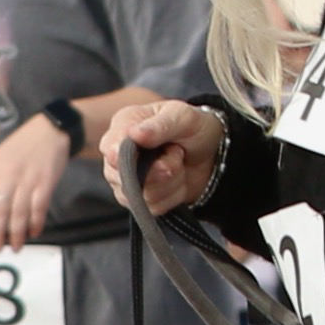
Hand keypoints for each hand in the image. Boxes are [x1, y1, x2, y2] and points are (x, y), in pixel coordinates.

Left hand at [0, 111, 74, 249]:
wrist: (49, 132)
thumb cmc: (21, 147)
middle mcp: (8, 176)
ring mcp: (28, 180)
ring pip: (18, 212)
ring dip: (16, 233)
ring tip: (15, 247)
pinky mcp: (45, 183)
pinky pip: (38, 208)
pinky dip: (35, 222)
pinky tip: (33, 233)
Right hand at [96, 96, 223, 210]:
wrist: (213, 151)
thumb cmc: (192, 127)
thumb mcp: (182, 117)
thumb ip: (160, 125)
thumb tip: (135, 135)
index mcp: (122, 127)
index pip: (111, 150)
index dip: (129, 160)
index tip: (153, 155)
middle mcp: (117, 155)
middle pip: (125, 179)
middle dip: (161, 169)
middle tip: (177, 152)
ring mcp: (125, 181)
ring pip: (142, 196)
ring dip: (171, 181)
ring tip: (178, 162)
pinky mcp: (140, 200)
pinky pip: (154, 208)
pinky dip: (174, 195)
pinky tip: (178, 179)